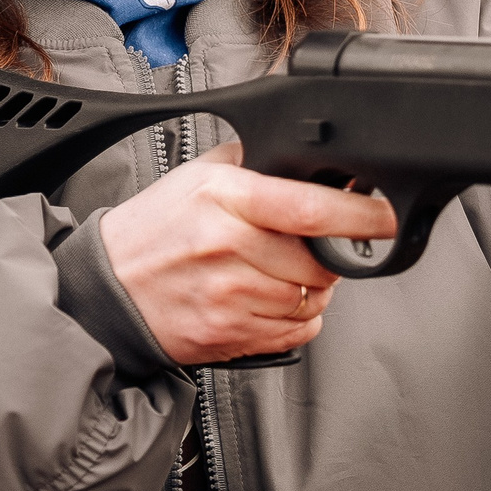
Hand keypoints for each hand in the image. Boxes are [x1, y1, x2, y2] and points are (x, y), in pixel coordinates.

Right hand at [101, 141, 398, 364]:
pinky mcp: (228, 335)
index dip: (358, 214)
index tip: (384, 215)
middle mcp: (227, 246)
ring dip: (311, 288)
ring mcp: (228, 296)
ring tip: (276, 272)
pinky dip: (296, 318)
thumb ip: (258, 162)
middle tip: (302, 246)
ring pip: (313, 298)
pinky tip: (267, 300)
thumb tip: (316, 155)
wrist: (106, 289)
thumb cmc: (156, 229)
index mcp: (224, 197)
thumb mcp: (199, 175)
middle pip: (319, 260)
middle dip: (326, 254)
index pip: (309, 208)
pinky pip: (297, 331)